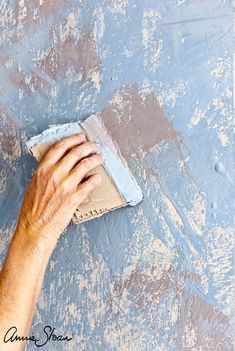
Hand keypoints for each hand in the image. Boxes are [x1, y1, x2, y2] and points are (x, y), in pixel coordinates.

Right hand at [16, 133, 103, 250]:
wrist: (36, 227)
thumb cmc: (33, 208)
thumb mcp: (34, 184)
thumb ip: (46, 172)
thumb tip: (59, 163)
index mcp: (43, 169)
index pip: (60, 147)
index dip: (73, 139)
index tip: (80, 137)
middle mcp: (55, 174)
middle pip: (76, 153)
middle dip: (88, 146)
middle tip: (94, 146)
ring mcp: (66, 185)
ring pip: (85, 165)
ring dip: (95, 159)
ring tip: (100, 158)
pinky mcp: (74, 197)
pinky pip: (90, 184)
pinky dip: (96, 178)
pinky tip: (98, 177)